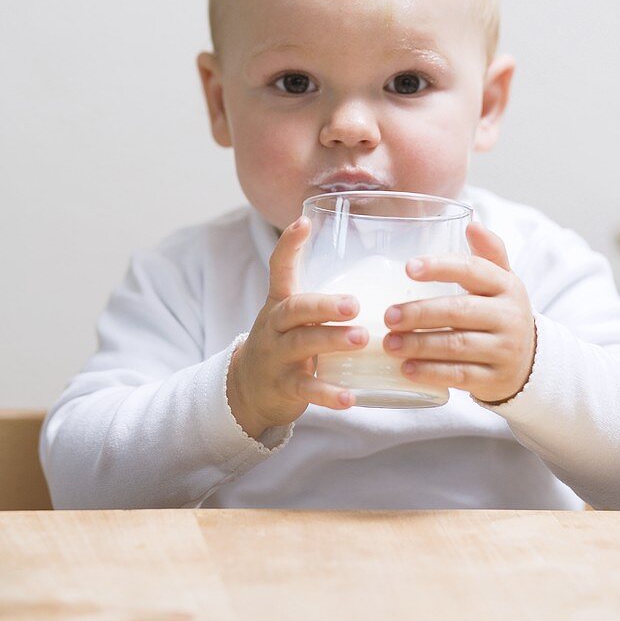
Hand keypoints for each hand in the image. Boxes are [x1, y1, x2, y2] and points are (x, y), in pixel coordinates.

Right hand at [227, 216, 367, 438]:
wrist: (247, 389)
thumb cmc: (284, 343)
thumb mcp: (292, 315)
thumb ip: (320, 296)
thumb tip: (372, 269)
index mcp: (281, 302)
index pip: (279, 267)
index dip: (289, 244)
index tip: (303, 222)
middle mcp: (275, 325)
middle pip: (295, 308)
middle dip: (324, 305)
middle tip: (354, 304)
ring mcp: (276, 356)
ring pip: (302, 345)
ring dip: (331, 341)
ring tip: (361, 339)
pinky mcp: (283, 385)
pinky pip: (305, 388)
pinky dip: (328, 393)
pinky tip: (349, 398)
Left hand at [382, 223, 536, 404]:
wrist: (531, 363)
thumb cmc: (501, 313)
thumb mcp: (502, 281)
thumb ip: (488, 253)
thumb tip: (472, 223)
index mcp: (506, 285)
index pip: (473, 270)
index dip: (440, 267)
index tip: (408, 267)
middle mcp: (509, 316)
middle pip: (459, 311)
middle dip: (420, 313)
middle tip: (388, 316)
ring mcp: (505, 350)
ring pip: (457, 346)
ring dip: (419, 345)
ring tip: (390, 343)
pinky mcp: (496, 379)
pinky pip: (460, 376)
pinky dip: (431, 372)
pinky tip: (406, 368)